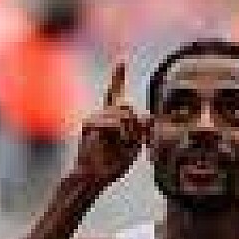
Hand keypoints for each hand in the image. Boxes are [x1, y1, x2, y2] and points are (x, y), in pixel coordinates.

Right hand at [69, 61, 147, 196]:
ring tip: (122, 146)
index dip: (118, 76)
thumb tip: (149, 119)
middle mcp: (100, 114)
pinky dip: (121, 134)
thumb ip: (139, 131)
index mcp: (110, 117)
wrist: (90, 178)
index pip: (115, 92)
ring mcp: (94, 117)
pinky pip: (114, 122)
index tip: (122, 59)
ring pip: (123, 113)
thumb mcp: (131, 146)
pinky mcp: (89, 124)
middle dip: (135, 123)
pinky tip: (117, 144)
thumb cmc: (110, 165)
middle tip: (134, 140)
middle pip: (127, 106)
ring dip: (129, 131)